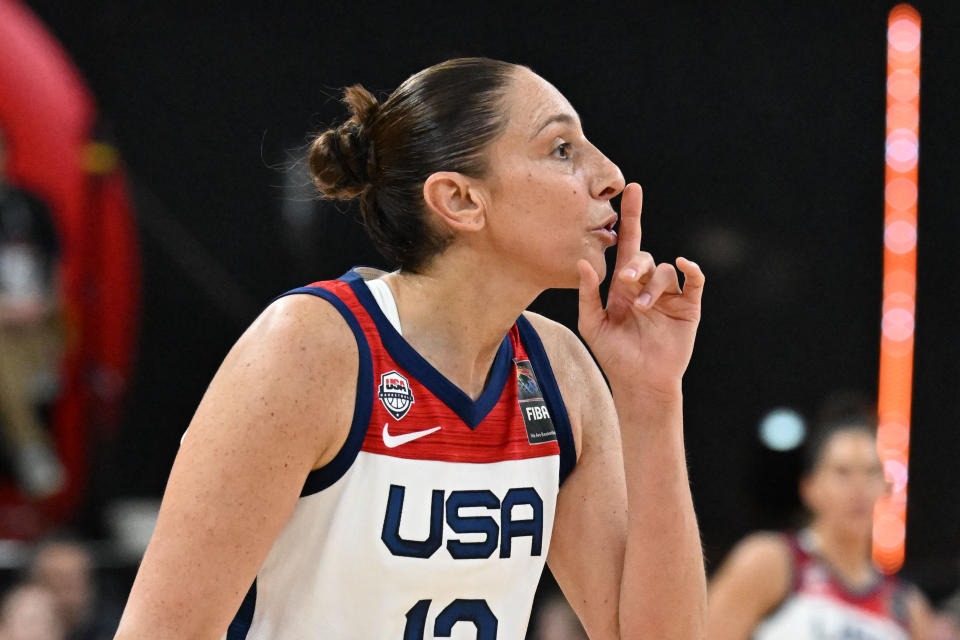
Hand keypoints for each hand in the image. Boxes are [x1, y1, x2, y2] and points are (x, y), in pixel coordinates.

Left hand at [577, 183, 703, 391]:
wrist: (640, 381)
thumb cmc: (614, 355)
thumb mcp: (592, 325)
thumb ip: (587, 294)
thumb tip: (583, 263)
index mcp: (623, 285)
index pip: (628, 243)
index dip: (630, 216)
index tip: (631, 189)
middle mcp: (646, 285)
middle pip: (644, 257)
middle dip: (635, 265)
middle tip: (626, 280)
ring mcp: (669, 295)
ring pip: (665, 271)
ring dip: (653, 285)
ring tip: (643, 308)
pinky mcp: (689, 307)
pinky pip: (695, 280)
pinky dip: (692, 269)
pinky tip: (686, 265)